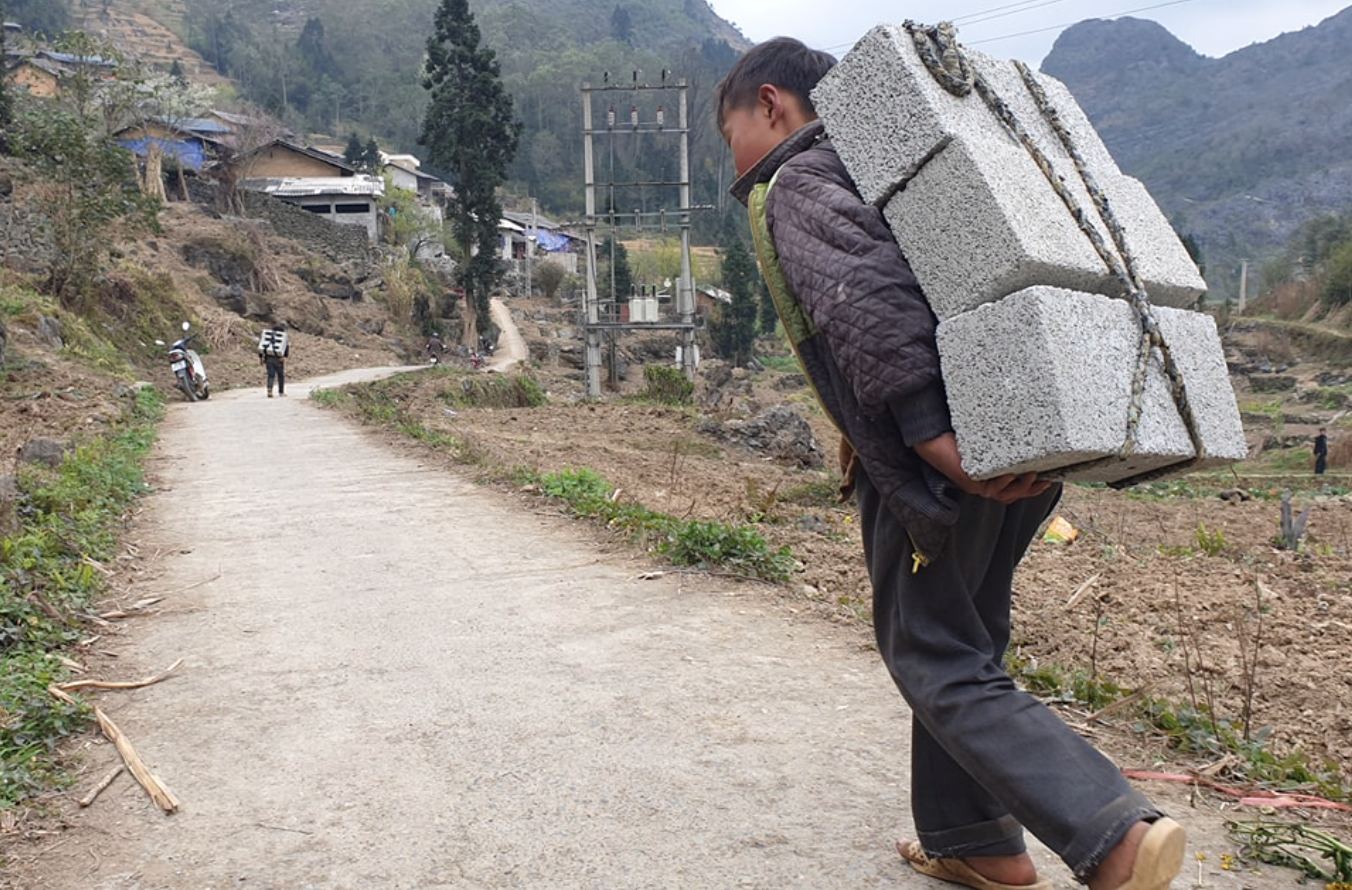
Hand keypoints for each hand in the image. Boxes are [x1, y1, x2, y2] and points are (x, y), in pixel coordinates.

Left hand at [914, 433, 1051, 503]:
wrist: (933, 437)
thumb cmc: (959, 436)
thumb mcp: (986, 439)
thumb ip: (1002, 440)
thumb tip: (1023, 418)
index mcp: (990, 478)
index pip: (1015, 490)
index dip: (1033, 489)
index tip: (1049, 481)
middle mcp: (984, 485)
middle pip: (1011, 496)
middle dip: (1029, 491)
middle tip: (1044, 481)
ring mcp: (976, 485)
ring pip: (1002, 494)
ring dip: (1018, 488)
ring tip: (1030, 475)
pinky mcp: (968, 482)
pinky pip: (988, 487)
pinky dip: (1000, 483)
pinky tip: (1008, 474)